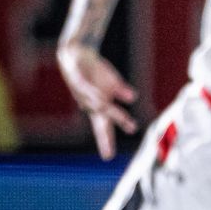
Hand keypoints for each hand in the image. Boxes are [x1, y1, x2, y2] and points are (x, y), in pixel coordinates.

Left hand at [57, 42, 137, 159]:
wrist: (77, 53)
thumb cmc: (94, 71)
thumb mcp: (111, 81)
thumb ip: (120, 90)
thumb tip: (133, 97)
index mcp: (98, 106)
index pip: (103, 127)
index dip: (105, 141)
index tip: (108, 156)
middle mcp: (90, 103)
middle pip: (100, 122)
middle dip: (104, 137)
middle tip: (108, 154)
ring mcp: (84, 92)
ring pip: (99, 105)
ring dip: (110, 113)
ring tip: (123, 119)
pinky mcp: (79, 79)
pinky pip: (87, 87)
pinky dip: (95, 93)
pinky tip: (103, 99)